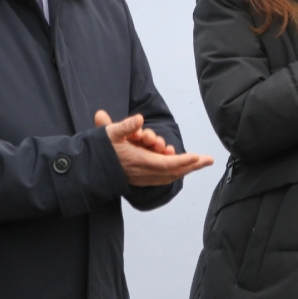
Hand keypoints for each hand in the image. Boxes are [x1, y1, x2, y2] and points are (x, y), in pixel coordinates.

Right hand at [94, 110, 213, 186]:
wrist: (88, 170)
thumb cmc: (100, 149)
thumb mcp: (110, 133)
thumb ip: (124, 126)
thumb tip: (139, 119)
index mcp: (138, 161)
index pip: (165, 163)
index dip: (182, 161)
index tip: (196, 157)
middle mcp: (143, 172)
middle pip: (173, 171)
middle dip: (191, 166)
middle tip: (209, 160)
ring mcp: (142, 178)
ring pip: (169, 175)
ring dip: (185, 169)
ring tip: (200, 162)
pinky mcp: (141, 179)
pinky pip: (162, 178)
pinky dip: (174, 172)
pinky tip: (183, 168)